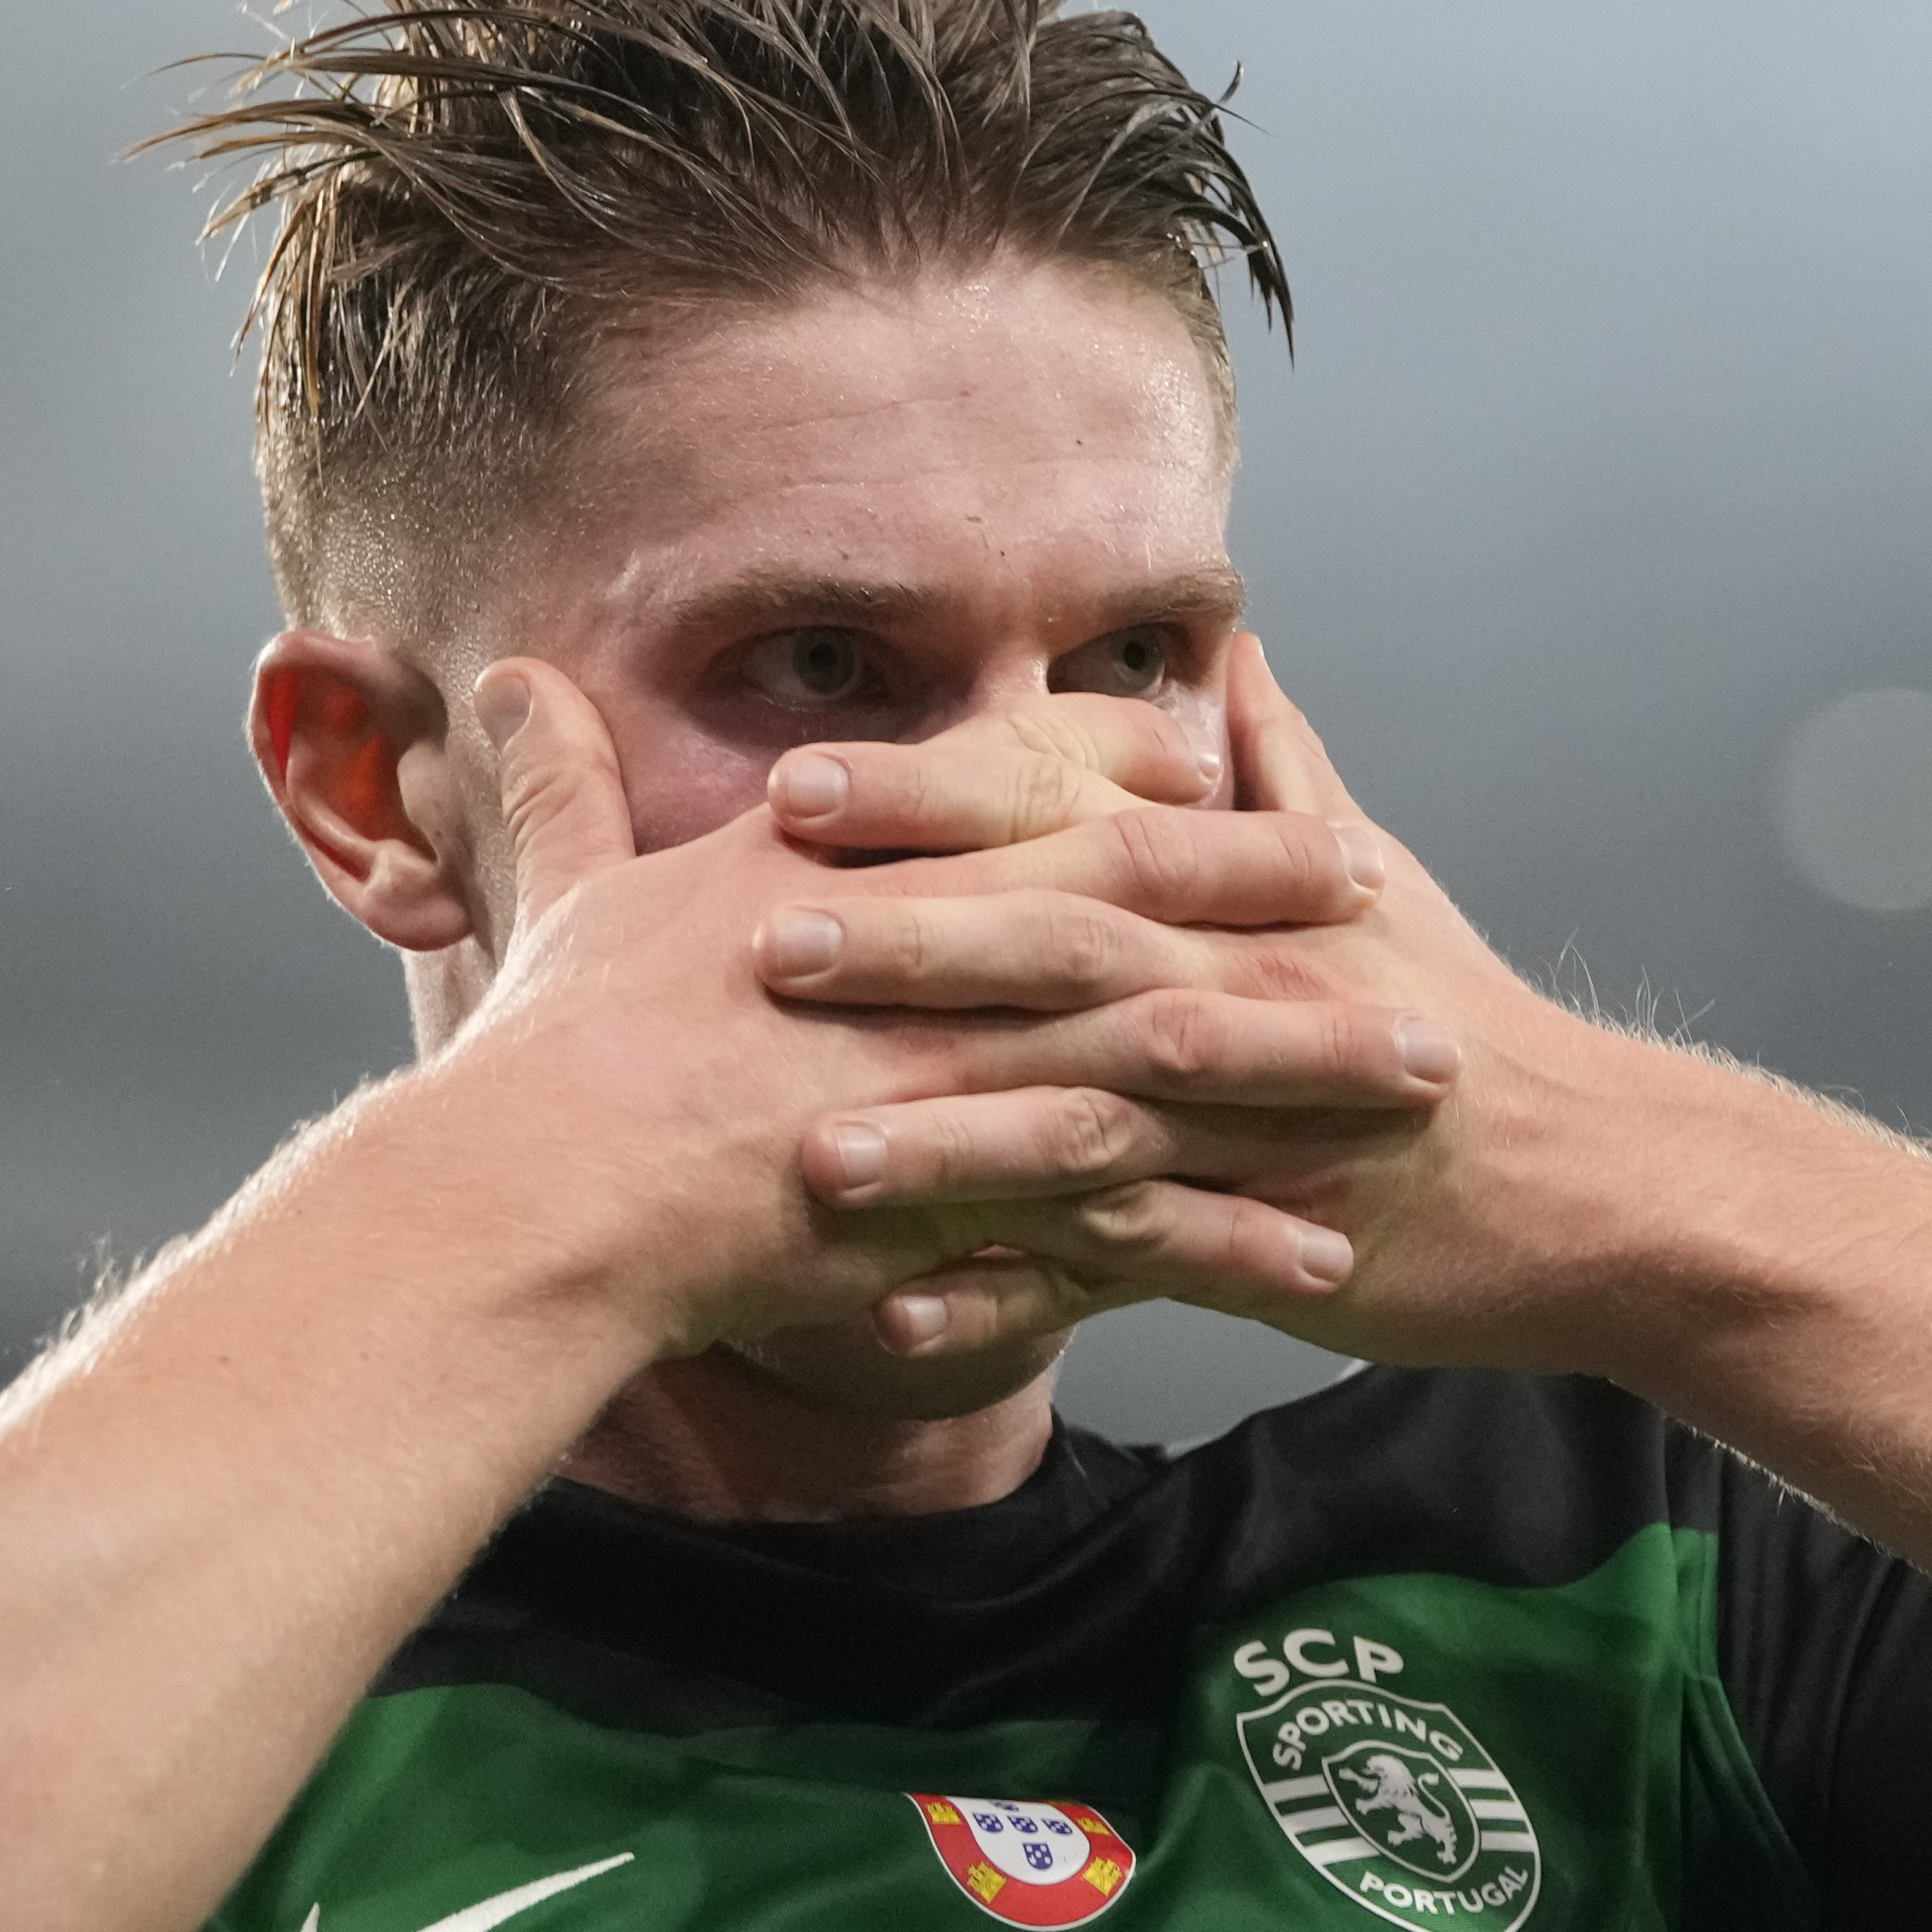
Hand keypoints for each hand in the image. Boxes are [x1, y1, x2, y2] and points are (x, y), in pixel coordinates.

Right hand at [436, 661, 1434, 1363]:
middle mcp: (940, 950)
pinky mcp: (985, 1204)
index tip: (1228, 753)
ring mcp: (972, 1075)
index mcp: (861, 860)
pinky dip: (1241, 1233)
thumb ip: (562, 783)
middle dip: (1277, 893)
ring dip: (1310, 1063)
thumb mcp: (562, 889)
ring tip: (1424, 1072)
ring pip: (1184, 1054)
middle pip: (1148, 899)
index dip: (1139, 765)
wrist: (547, 1195)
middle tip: (1386, 888)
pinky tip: (1331, 1251)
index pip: (1037, 781)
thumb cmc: (552, 1051)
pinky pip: (1144, 1219)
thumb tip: (507, 680)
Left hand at [757, 638, 1694, 1373]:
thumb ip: (1273, 763)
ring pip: (1076, 1121)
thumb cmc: (1455, 1017)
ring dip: (939, 1143)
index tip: (796, 789)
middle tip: (760, 942)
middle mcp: (1232, 987)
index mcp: (1233, 890)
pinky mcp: (1257, 1243)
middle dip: (909, 943)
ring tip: (806, 1160)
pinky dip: (1010, 1302)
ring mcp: (1246, 1121)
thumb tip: (1229, 643)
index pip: (1065, 818)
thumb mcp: (1369, 870)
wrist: (1586, 1176)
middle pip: (1056, 949)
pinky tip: (896, 1321)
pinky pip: (1116, 1276)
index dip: (932, 800)